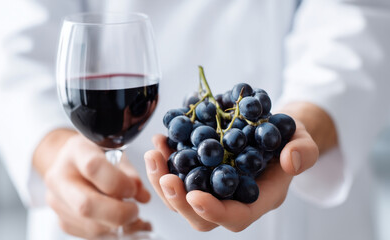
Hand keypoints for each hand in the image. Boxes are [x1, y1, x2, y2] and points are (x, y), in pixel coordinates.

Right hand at [43, 134, 150, 238]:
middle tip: (135, 211)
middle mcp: (61, 177)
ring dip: (119, 227)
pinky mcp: (63, 221)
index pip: (93, 167)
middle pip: (86, 205)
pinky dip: (112, 232)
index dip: (118, 182)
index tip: (132, 189)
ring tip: (135, 220)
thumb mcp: (117, 153)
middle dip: (118, 213)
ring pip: (91, 225)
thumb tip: (143, 197)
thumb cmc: (98, 156)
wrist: (71, 164)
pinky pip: (91, 234)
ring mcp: (58, 202)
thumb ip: (130, 174)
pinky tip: (125, 225)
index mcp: (76, 152)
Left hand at [144, 121, 317, 231]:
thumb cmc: (288, 139)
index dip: (214, 212)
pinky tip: (159, 141)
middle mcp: (229, 198)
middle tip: (165, 176)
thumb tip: (290, 160)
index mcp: (256, 199)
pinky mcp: (197, 170)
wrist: (270, 129)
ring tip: (155, 152)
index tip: (194, 197)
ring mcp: (210, 186)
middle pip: (198, 215)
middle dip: (178, 200)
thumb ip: (304, 152)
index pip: (234, 217)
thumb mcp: (303, 141)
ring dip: (162, 178)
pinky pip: (176, 174)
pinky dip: (164, 160)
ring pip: (180, 197)